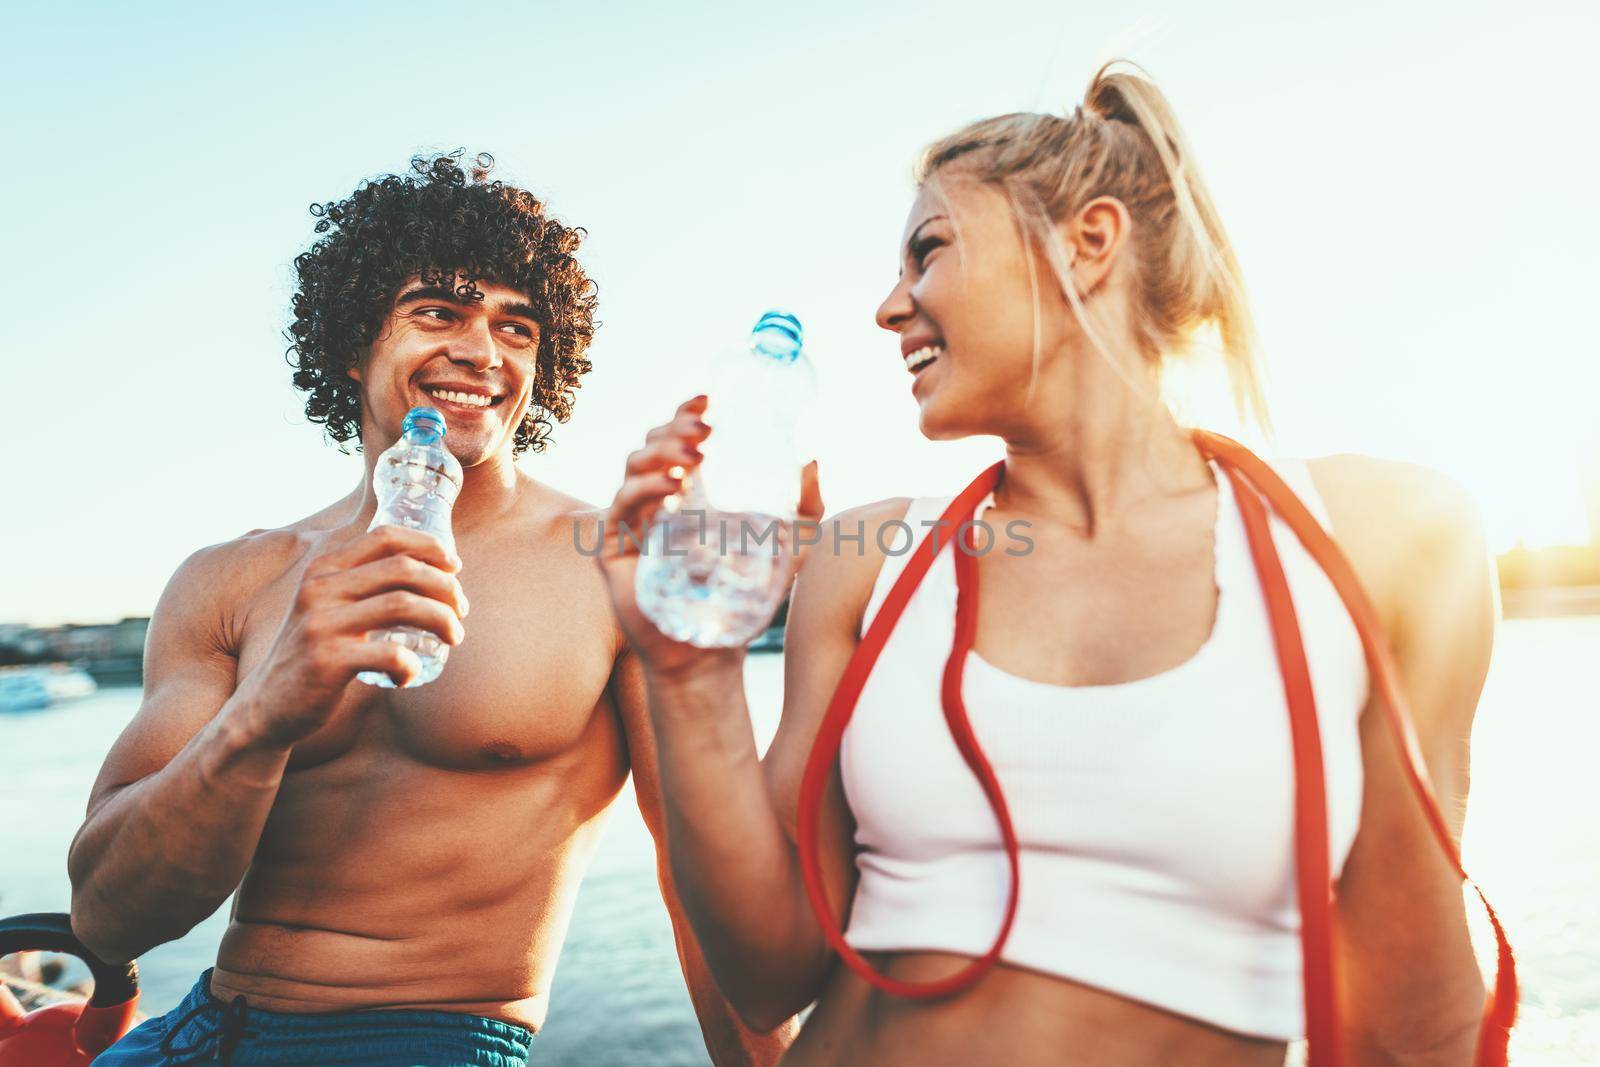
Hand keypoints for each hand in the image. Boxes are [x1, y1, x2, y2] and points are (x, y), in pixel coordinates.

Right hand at [237, 524, 468, 744]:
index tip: (454, 566)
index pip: (385, 536)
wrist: (265, 708)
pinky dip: (410, 665)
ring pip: (404, 605)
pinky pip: (391, 653)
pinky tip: (406, 676)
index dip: (428, 545)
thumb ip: (360, 586)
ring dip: (442, 620)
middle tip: (461, 610)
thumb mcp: (327, 609)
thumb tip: (428, 569)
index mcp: (324, 570)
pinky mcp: (327, 661)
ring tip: (454, 636)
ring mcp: (322, 624)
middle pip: (403, 568)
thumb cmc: (313, 655)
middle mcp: (320, 589)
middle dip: (446, 586)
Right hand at [595, 395, 822, 678]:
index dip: (686, 413)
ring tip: (694, 453)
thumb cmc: (743, 599)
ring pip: (633, 467)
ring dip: (661, 449)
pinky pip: (619, 507)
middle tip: (706, 427)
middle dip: (675, 426)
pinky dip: (645, 489)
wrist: (712, 652)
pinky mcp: (614, 551)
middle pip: (652, 445)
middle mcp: (654, 501)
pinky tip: (674, 486)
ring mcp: (631, 524)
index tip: (709, 399)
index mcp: (686, 492)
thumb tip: (813, 458)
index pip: (679, 440)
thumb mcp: (788, 548)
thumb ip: (805, 507)